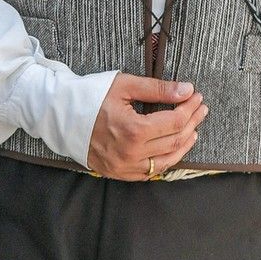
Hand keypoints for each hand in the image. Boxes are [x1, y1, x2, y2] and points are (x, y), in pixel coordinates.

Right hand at [86, 74, 207, 179]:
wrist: (61, 117)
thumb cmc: (90, 97)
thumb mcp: (124, 86)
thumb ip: (158, 89)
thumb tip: (186, 90)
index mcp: (134, 130)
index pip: (175, 122)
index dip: (190, 109)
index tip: (197, 97)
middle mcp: (132, 153)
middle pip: (175, 141)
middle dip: (192, 123)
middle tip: (200, 109)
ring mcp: (125, 166)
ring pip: (167, 161)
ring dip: (184, 144)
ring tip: (193, 130)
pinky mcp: (119, 173)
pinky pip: (151, 171)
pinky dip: (167, 160)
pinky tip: (173, 148)